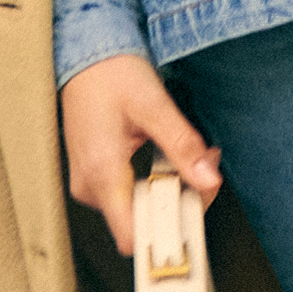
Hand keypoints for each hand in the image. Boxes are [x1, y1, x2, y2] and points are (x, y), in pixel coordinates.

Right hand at [61, 51, 219, 253]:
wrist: (84, 55)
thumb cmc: (111, 74)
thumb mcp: (153, 105)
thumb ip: (182, 145)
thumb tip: (208, 179)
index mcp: (102, 174)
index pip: (133, 236)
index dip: (168, 232)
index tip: (197, 208)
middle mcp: (91, 187)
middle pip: (142, 225)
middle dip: (182, 201)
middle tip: (207, 165)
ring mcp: (91, 184)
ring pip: (139, 211)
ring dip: (173, 190)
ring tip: (195, 156)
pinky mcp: (97, 176)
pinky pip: (131, 195)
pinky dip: (157, 182)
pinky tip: (172, 157)